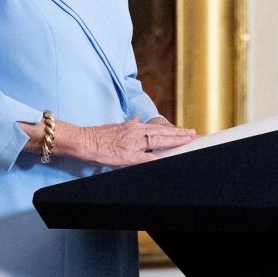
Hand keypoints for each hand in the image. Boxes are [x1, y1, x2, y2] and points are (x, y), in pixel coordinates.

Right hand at [73, 117, 194, 166]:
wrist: (84, 140)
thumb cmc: (97, 135)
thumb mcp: (116, 125)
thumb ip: (129, 123)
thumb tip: (137, 118)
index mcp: (134, 127)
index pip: (158, 127)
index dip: (172, 129)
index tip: (184, 130)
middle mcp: (136, 133)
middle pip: (162, 132)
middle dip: (179, 134)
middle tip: (193, 133)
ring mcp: (133, 144)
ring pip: (158, 141)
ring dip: (174, 140)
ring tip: (187, 140)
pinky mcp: (128, 156)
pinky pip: (146, 158)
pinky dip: (158, 159)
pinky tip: (168, 159)